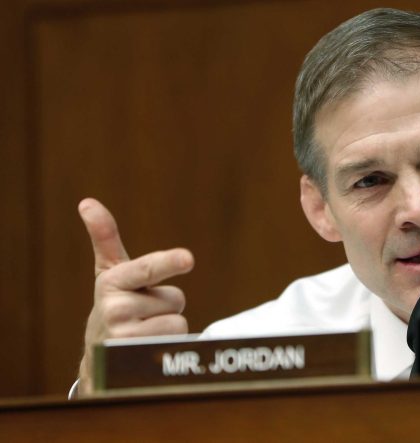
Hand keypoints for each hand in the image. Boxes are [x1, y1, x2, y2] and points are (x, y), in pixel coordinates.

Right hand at [76, 198, 193, 394]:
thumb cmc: (114, 306)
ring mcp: (123, 337)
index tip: (187, 258)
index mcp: (112, 281)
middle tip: (144, 312)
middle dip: (167, 305)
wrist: (99, 358)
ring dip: (168, 326)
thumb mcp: (110, 274)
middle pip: (176, 298)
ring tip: (144, 330)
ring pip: (179, 323)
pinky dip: (169, 345)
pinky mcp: (137, 360)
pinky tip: (147, 348)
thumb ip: (105, 239)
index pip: (146, 268)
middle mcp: (114, 309)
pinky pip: (177, 343)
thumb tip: (88, 203)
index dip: (168, 262)